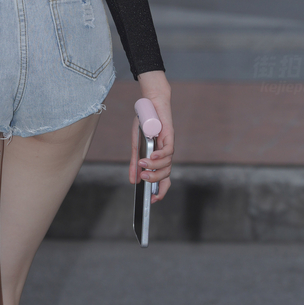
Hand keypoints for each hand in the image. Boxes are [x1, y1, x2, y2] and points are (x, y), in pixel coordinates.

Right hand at [129, 72, 173, 202]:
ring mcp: (169, 145)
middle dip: (155, 180)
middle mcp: (166, 154)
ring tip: (143, 165)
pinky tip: (151, 156)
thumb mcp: (136, 146)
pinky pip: (169, 150)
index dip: (160, 190)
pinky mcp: (170, 135)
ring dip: (155, 166)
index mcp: (158, 159)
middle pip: (166, 174)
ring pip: (168, 164)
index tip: (153, 200)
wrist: (149, 104)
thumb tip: (133, 180)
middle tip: (143, 179)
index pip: (163, 179)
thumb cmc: (143, 124)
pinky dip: (160, 155)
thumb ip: (135, 163)